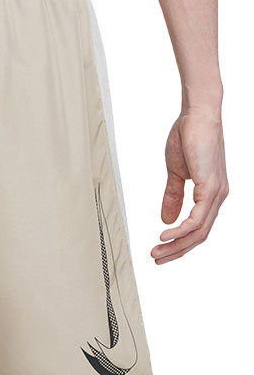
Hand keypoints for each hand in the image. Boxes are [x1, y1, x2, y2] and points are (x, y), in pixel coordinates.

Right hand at [151, 106, 227, 264]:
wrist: (197, 115)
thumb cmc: (188, 137)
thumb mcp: (176, 173)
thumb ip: (173, 196)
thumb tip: (166, 220)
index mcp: (210, 194)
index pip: (197, 228)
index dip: (179, 243)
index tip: (160, 250)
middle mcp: (217, 197)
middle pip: (199, 236)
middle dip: (176, 251)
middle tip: (156, 259)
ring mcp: (217, 194)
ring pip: (199, 232)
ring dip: (176, 245)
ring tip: (157, 251)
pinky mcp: (212, 188)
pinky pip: (197, 219)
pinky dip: (181, 230)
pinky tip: (165, 235)